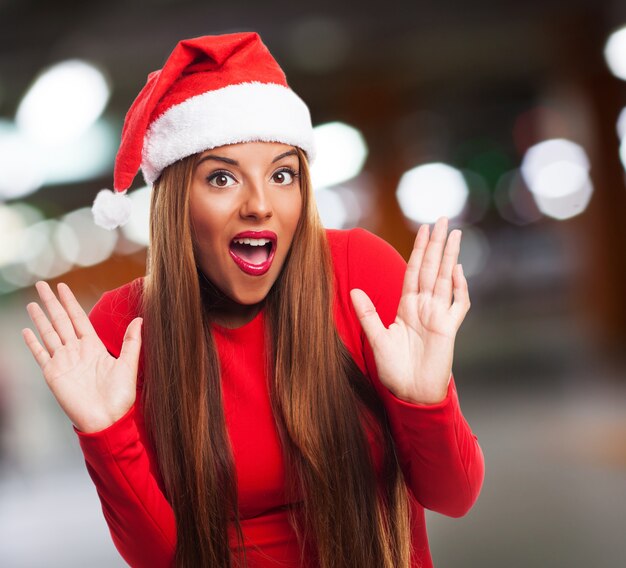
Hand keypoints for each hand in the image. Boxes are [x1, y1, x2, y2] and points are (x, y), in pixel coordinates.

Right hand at [22, 281, 142, 432]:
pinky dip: (33, 342)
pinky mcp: (53, 374)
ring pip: (49, 333)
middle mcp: (76, 351)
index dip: (70, 302)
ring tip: (33, 303)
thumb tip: (140, 319)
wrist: (107, 420)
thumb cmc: (121, 396)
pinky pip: (40, 354)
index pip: (79, 318)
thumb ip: (132, 342)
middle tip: (42, 284)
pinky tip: (26, 330)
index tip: (63, 287)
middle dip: (52, 303)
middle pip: (61, 320)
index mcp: (93, 346)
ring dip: (40, 318)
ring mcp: (63, 362)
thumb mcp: (129, 365)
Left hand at [350, 217, 469, 404]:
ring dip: (449, 256)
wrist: (411, 393)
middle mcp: (424, 307)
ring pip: (446, 279)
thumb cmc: (394, 369)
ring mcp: (438, 316)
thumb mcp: (376, 338)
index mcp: (407, 306)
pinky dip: (459, 287)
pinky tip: (457, 269)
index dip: (419, 249)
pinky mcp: (449, 329)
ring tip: (455, 234)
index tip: (424, 229)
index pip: (414, 271)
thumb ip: (368, 314)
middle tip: (444, 219)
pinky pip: (457, 304)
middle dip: (437, 244)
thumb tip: (353, 291)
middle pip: (432, 268)